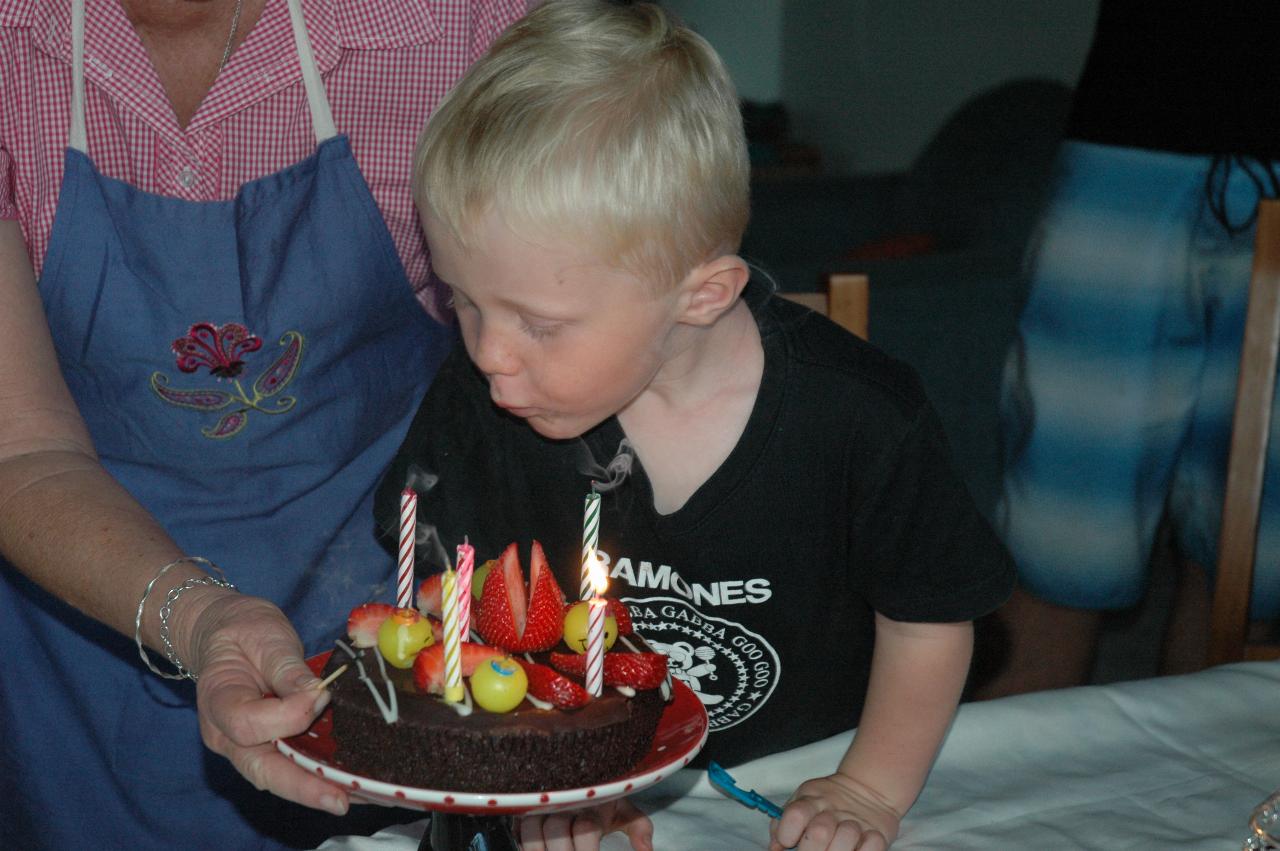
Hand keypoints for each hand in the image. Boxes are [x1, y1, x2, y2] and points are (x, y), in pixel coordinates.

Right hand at [185, 591, 348, 814]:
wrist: (226, 634)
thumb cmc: (243, 632)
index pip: (249, 724)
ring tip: (359, 796)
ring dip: (317, 789)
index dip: (287, 715)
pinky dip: (318, 777)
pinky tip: (352, 783)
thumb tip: (316, 694)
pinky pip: (290, 767)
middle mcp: (227, 737)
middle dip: (303, 787)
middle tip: (341, 800)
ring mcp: (246, 746)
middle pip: (262, 771)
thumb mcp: (265, 638)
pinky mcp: (268, 746)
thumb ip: (287, 669)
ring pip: (278, 777)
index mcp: (218, 703)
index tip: (321, 695)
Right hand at [518, 798, 652, 850]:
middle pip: (555, 830)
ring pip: (531, 828)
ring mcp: (543, 804)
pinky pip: (517, 826)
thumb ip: (639, 828)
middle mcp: (566, 801)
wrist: (586, 776)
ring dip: (536, 849)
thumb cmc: (605, 800)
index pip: (586, 829)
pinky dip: (521, 843)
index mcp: (592, 803)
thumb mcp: (626, 812)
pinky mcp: (526, 809)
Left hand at [769, 774, 900, 850]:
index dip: (787, 833)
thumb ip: (784, 824)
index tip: (787, 842)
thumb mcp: (802, 803)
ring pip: (846, 838)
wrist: (867, 789)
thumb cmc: (826, 804)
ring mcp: (857, 821)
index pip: (795, 814)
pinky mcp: (878, 832)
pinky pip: (872, 846)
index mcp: (811, 800)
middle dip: (811, 850)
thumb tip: (775, 847)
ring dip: (838, 850)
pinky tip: (855, 849)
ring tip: (835, 849)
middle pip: (819, 832)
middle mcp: (833, 809)